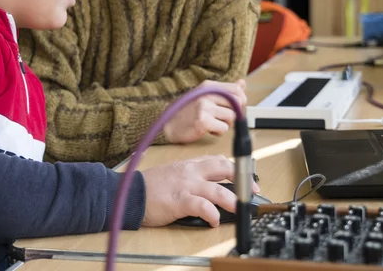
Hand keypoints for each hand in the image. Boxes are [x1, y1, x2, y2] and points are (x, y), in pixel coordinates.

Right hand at [140, 155, 259, 227]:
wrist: (129, 193)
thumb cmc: (149, 186)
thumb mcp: (172, 173)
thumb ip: (189, 175)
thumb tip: (207, 185)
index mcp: (189, 165)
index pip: (217, 160)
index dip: (235, 168)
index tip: (247, 177)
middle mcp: (191, 172)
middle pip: (223, 168)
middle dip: (243, 179)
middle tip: (253, 190)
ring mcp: (186, 186)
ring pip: (218, 190)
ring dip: (233, 200)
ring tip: (240, 208)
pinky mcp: (180, 201)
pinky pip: (202, 206)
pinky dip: (213, 214)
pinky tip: (215, 220)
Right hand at [163, 79, 247, 143]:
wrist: (169, 125)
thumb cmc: (188, 111)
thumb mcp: (206, 95)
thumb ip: (225, 90)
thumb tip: (242, 83)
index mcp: (208, 86)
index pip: (236, 90)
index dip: (241, 101)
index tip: (234, 108)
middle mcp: (207, 94)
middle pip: (238, 103)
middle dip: (234, 113)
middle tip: (221, 118)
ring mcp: (204, 106)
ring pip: (232, 117)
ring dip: (225, 124)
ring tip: (212, 123)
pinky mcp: (203, 120)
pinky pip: (224, 128)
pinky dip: (218, 132)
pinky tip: (208, 129)